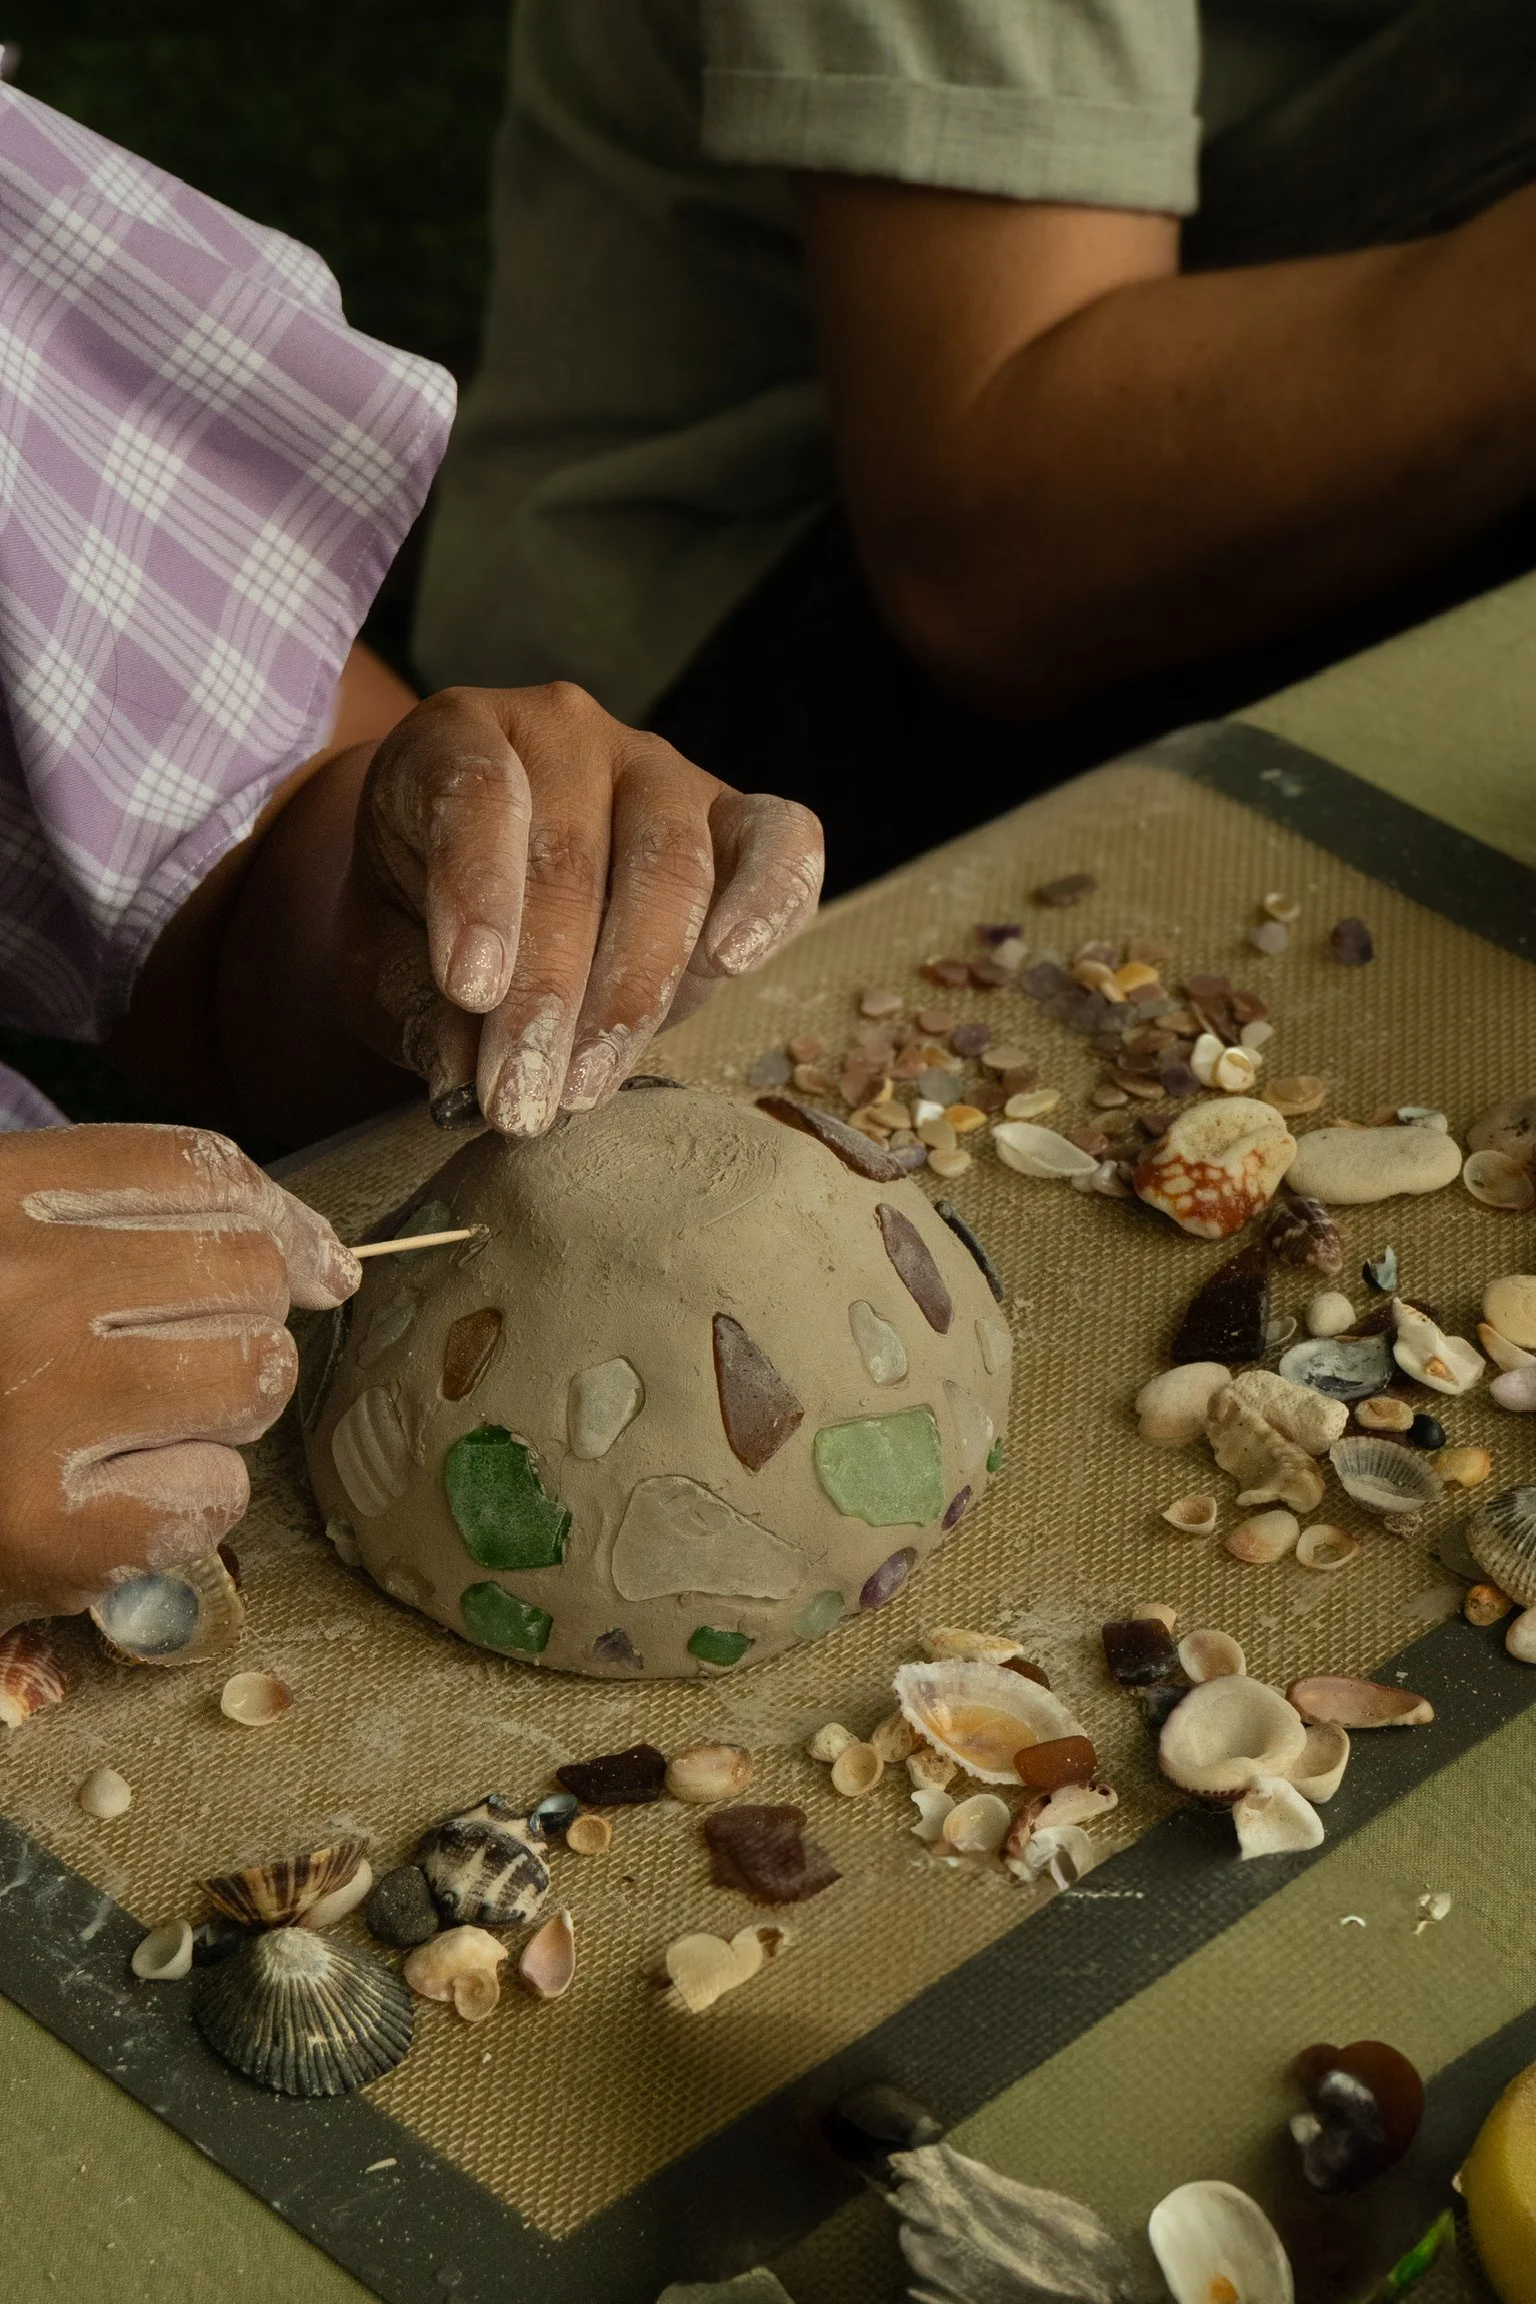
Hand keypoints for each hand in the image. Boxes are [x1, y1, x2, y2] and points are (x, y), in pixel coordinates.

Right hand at [0, 1126, 357, 1627]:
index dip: (278, 1216)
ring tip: (132, 1429)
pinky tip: (104, 1505)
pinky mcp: (53, 1534)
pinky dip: (182, 1507)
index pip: (200, 1169)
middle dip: (240, 1321)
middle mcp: (19, 1291)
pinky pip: (217, 1495)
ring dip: (220, 1410)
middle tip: (172, 1363)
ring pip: (253, 1378)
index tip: (312, 1263)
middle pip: (246, 1275)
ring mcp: (38, 1411)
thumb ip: (122, 1221)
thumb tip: (323, 1261)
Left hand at [337, 683, 823, 1133]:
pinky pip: (779, 840)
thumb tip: (463, 1076)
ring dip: (632, 991)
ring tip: (586, 1088)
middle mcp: (563, 733)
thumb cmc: (423, 925)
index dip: (478, 893)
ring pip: (669, 864)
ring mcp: (658, 769)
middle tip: (522, 1099)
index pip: (474, 793)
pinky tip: (734, 963)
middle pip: (571, 855)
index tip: (470, 991)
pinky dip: (770, 898)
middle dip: (549, 994)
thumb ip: (418, 1011)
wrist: (491, 907)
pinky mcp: (735, 816)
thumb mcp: (386, 965)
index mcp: (454, 737)